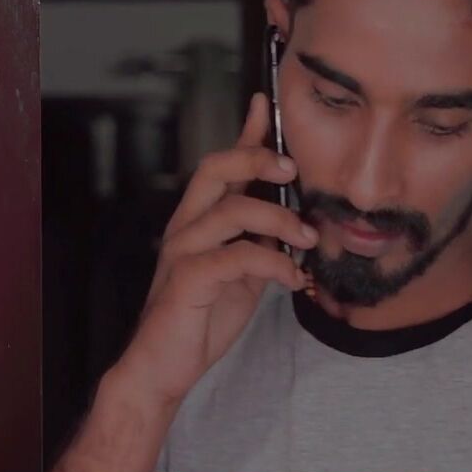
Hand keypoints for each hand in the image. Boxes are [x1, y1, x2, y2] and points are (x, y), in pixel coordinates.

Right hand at [113, 92, 317, 405]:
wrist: (162, 367)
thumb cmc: (199, 319)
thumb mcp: (240, 274)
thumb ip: (259, 243)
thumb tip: (295, 223)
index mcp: (198, 220)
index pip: (222, 165)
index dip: (245, 133)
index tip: (267, 104)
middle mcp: (186, 226)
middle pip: (216, 169)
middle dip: (257, 158)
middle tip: (294, 168)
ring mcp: (183, 250)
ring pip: (233, 210)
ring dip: (281, 220)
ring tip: (309, 241)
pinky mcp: (188, 279)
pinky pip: (238, 256)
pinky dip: (274, 263)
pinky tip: (293, 278)